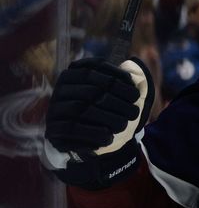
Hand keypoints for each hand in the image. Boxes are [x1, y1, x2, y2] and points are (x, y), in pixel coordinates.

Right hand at [44, 58, 153, 188]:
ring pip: (81, 109)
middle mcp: (60, 90)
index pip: (91, 70)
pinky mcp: (53, 129)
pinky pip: (72, 129)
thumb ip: (117, 79)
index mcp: (71, 74)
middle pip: (89, 91)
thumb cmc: (102, 108)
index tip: (136, 94)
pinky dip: (93, 133)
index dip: (116, 80)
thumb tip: (131, 70)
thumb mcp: (109, 91)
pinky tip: (109, 137)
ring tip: (125, 125)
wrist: (84, 136)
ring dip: (107, 118)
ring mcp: (54, 108)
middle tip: (135, 113)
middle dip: (117, 102)